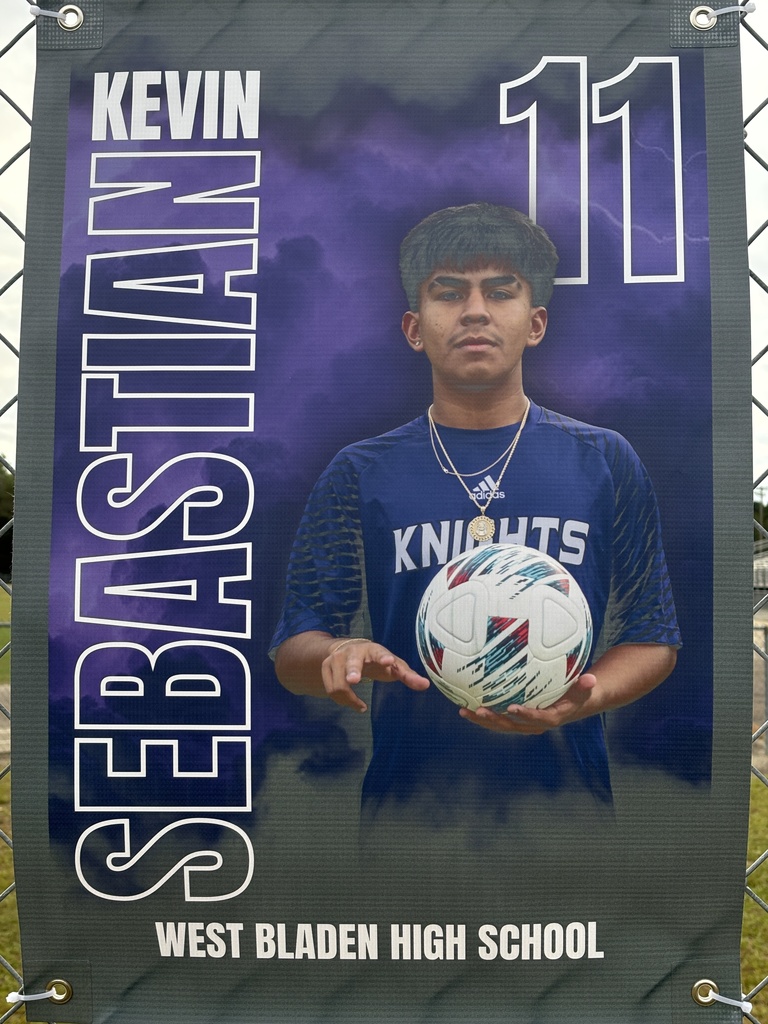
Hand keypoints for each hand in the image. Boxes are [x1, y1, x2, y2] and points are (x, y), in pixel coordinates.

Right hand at [321, 640, 429, 713]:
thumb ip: (408, 676)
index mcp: (373, 650)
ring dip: (349, 699)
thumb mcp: (393, 667)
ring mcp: (337, 659)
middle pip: (352, 662)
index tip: (389, 662)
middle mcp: (353, 652)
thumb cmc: (377, 660)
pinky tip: (353, 703)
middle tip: (354, 680)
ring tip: (360, 705)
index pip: (379, 652)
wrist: (349, 650)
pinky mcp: (326, 668)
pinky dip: (342, 700)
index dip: (383, 657)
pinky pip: (331, 690)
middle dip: (352, 670)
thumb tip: (426, 685)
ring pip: (339, 683)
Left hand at [458, 673, 596, 734]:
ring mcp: (522, 723)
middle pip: (512, 726)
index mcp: (550, 719)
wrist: (572, 704)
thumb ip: (585, 685)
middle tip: (479, 710)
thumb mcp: (584, 689)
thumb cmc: (577, 693)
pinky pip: (496, 718)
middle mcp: (534, 725)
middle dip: (494, 720)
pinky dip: (482, 714)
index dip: (524, 715)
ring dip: (482, 719)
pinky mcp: (514, 719)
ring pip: (500, 724)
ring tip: (464, 711)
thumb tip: (591, 678)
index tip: (511, 708)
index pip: (537, 719)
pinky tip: (465, 705)